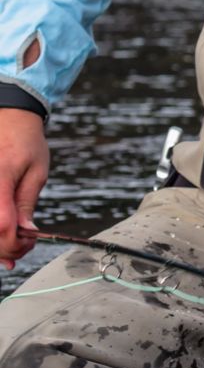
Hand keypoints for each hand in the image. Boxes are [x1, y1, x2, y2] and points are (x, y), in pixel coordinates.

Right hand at [0, 108, 48, 269]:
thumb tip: (26, 232)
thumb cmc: (24, 142)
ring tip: (12, 249)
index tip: (29, 244)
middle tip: (24, 247)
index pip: (2, 225)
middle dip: (6, 248)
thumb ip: (26, 203)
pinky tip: (1, 240)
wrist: (7, 119)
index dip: (15, 243)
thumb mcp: (36, 172)